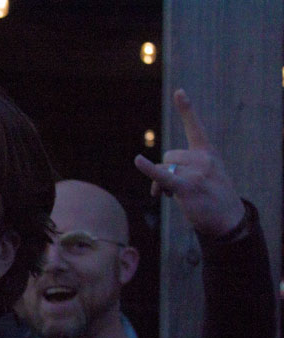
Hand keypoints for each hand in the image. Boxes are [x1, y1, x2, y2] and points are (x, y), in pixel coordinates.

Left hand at [133, 89, 245, 236]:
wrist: (228, 218)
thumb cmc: (213, 196)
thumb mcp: (204, 175)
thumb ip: (184, 169)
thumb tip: (159, 181)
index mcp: (207, 152)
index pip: (195, 127)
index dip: (186, 109)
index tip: (179, 91)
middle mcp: (203, 158)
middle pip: (168, 156)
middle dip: (164, 172)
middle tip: (168, 190)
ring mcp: (196, 172)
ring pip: (163, 169)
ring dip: (159, 185)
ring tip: (169, 197)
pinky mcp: (187, 187)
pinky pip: (162, 176)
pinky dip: (148, 170)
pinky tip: (137, 161)